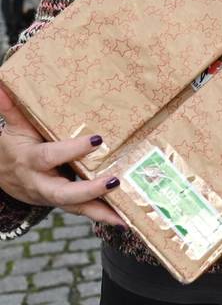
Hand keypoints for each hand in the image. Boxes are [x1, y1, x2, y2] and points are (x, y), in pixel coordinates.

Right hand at [0, 87, 124, 225]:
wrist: (0, 177)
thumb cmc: (13, 147)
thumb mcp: (13, 129)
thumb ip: (12, 109)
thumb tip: (2, 85)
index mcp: (30, 161)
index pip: (51, 157)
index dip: (72, 150)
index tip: (97, 139)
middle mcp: (41, 183)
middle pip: (63, 192)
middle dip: (89, 190)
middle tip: (114, 180)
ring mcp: (52, 197)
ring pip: (75, 207)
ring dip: (100, 210)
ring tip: (125, 213)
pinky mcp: (63, 204)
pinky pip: (83, 212)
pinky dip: (103, 216)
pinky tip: (126, 219)